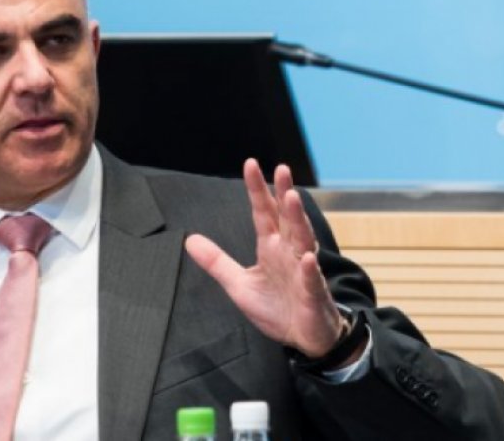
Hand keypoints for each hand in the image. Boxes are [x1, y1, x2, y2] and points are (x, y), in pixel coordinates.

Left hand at [185, 159, 346, 359]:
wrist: (303, 339)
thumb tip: (190, 240)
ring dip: (297, 219)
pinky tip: (306, 257)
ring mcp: (303, 271)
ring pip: (302, 240)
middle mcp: (289, 253)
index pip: (263, 213)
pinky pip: (311, 279)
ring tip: (292, 198)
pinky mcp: (313, 294)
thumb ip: (217, 261)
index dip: (257, 190)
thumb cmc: (277, 308)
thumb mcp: (239, 284)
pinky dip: (308, 268)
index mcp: (271, 248)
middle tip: (281, 169)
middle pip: (286, 218)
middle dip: (283, 193)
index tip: (251, 165)